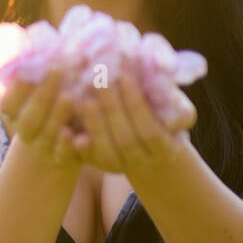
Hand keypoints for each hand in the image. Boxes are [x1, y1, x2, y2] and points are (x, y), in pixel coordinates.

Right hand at [0, 68, 82, 171]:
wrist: (63, 135)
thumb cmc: (52, 95)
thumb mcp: (42, 81)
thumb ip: (37, 65)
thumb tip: (35, 37)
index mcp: (11, 110)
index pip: (9, 102)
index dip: (20, 86)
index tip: (36, 64)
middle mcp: (23, 130)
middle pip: (29, 118)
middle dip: (42, 94)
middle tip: (59, 70)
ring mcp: (42, 146)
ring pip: (46, 135)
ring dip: (57, 116)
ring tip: (71, 97)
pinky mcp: (61, 159)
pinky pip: (65, 156)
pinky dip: (73, 147)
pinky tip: (84, 137)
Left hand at [71, 72, 196, 176]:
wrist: (149, 149)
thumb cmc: (167, 117)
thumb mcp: (178, 110)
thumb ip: (175, 104)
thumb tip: (161, 92)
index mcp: (165, 149)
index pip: (149, 130)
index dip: (136, 104)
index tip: (123, 76)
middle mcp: (141, 161)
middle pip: (125, 140)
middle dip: (112, 109)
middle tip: (98, 81)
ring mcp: (118, 166)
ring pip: (104, 151)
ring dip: (93, 124)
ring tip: (83, 98)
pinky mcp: (97, 164)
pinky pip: (85, 158)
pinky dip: (73, 144)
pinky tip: (65, 127)